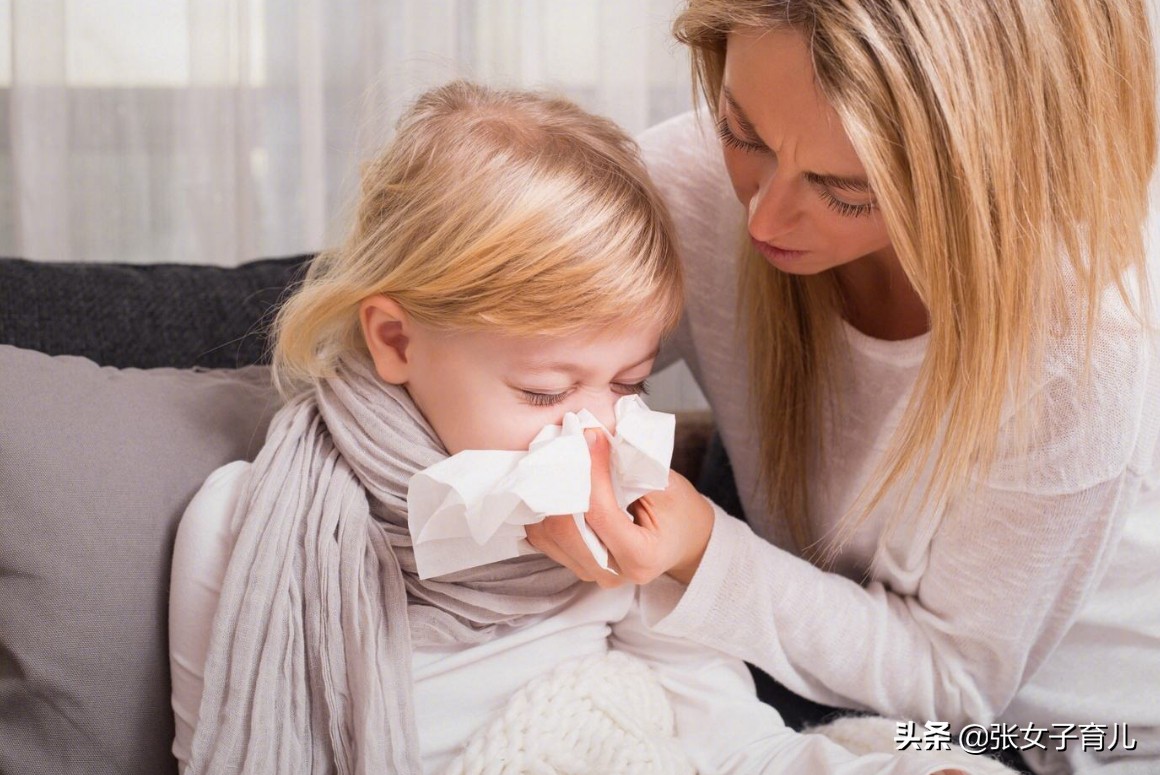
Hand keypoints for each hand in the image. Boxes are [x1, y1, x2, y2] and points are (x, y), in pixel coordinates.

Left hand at [525, 428, 713, 586]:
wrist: (684, 540)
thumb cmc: (679, 511)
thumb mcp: (666, 487)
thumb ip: (629, 469)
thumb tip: (592, 439)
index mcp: (641, 557)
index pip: (600, 513)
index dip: (591, 472)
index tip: (591, 438)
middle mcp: (612, 573)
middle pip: (566, 530)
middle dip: (563, 484)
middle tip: (567, 445)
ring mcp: (590, 572)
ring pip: (549, 536)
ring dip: (547, 496)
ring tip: (558, 461)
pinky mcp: (575, 565)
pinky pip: (544, 539)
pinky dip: (543, 510)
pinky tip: (552, 485)